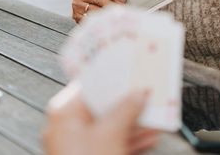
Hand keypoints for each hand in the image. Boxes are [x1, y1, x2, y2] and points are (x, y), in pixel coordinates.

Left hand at [43, 83, 158, 154]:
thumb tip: (137, 95)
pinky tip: (150, 139)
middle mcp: (66, 128)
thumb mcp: (112, 133)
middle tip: (146, 94)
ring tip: (155, 117)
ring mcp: (76, 147)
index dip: (111, 78)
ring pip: (108, 128)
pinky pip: (110, 145)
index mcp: (64, 114)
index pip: (89, 86)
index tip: (130, 72)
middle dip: (127, 103)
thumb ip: (126, 109)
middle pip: (100, 108)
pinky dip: (129, 141)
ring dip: (133, 123)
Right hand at [72, 0, 126, 22]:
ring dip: (106, 14)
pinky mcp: (76, 16)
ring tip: (116, 16)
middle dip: (112, 4)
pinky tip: (107, 22)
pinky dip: (99, 21)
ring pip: (94, 10)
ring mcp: (77, 4)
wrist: (88, 0)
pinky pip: (89, 19)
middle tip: (122, 9)